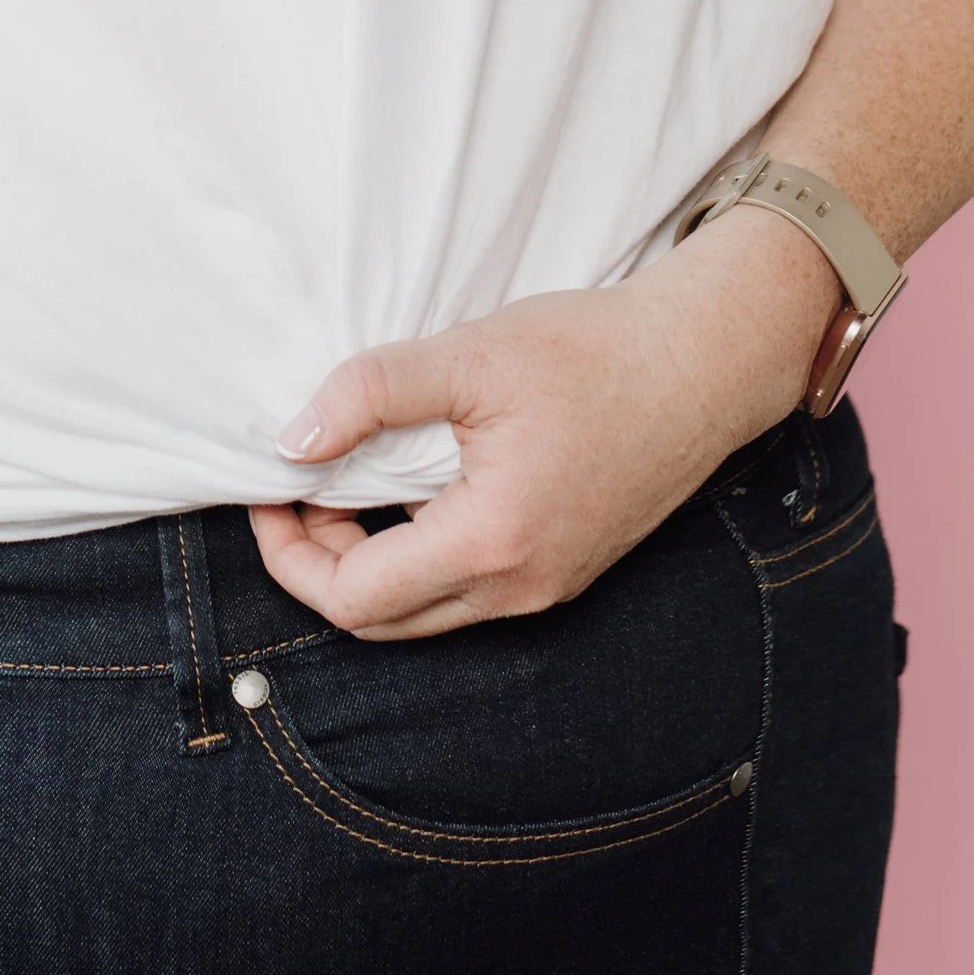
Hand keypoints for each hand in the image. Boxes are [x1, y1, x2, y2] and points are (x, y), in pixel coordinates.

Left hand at [248, 206, 839, 638]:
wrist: (702, 361)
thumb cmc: (592, 352)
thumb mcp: (468, 357)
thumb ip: (371, 393)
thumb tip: (292, 440)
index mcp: (492, 544)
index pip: (355, 600)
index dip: (292, 552)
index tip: (271, 490)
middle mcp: (520, 588)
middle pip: (382, 621)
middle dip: (321, 562)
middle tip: (299, 485)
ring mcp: (546, 587)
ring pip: (424, 611)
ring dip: (369, 559)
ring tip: (347, 476)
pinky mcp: (562, 568)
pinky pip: (467, 588)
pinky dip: (418, 551)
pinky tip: (410, 481)